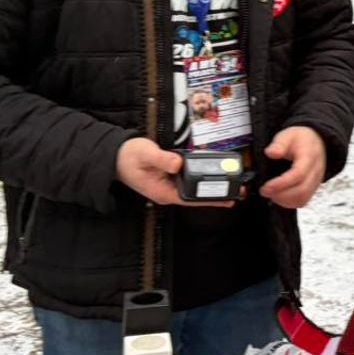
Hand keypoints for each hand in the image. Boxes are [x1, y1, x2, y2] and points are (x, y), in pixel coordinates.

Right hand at [116, 137, 230, 207]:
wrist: (115, 156)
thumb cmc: (128, 157)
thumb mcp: (145, 155)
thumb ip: (162, 159)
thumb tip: (178, 163)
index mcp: (163, 192)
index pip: (191, 199)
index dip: (210, 199)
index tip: (227, 198)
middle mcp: (168, 191)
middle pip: (197, 197)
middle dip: (218, 195)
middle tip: (238, 192)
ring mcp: (169, 185)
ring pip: (195, 190)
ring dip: (213, 187)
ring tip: (233, 186)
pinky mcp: (171, 177)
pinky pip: (190, 180)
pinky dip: (204, 178)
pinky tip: (216, 175)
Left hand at [260, 126, 327, 208]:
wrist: (317, 141)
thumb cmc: (302, 140)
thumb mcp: (288, 135)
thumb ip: (279, 143)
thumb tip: (271, 153)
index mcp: (309, 157)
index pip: (298, 174)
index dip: (281, 183)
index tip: (266, 186)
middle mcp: (315, 171)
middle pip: (302, 191)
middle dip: (280, 195)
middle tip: (265, 190)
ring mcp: (315, 181)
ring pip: (303, 199)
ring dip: (284, 201)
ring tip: (271, 193)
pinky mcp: (313, 188)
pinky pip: (303, 201)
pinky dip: (289, 202)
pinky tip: (279, 196)